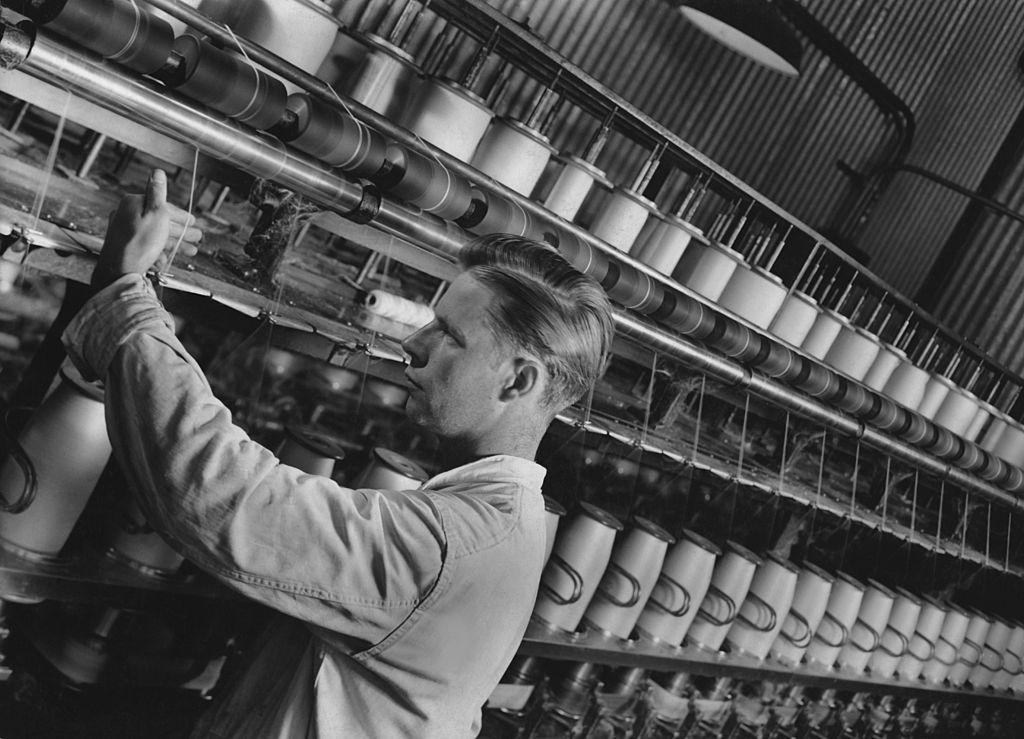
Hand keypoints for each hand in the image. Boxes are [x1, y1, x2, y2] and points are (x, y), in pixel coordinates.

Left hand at [91, 169, 202, 290]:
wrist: (120, 269)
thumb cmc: (139, 243)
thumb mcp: (156, 213)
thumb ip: (158, 192)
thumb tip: (157, 172)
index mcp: (134, 203)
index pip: (162, 206)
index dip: (181, 216)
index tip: (192, 223)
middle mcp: (127, 215)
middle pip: (160, 222)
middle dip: (180, 232)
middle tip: (195, 238)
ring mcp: (125, 231)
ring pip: (155, 235)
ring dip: (174, 243)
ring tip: (189, 251)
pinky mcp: (125, 246)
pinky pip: (146, 246)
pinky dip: (158, 252)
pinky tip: (165, 259)